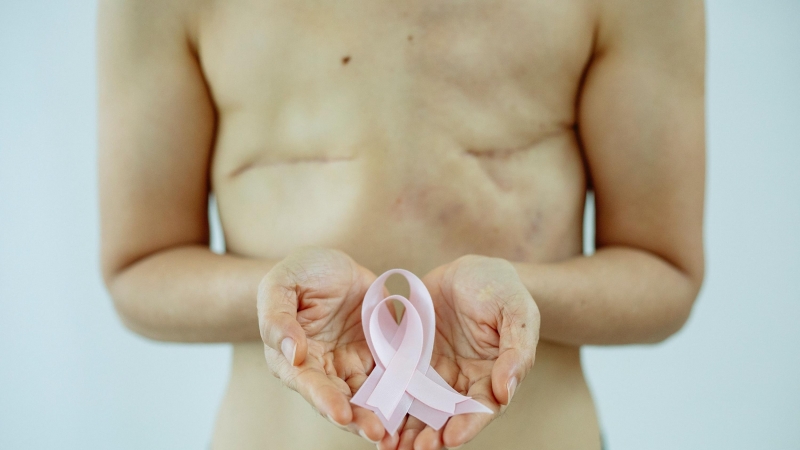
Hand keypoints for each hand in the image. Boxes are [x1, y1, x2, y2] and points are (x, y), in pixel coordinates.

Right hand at [257, 247, 385, 443]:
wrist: (332, 263)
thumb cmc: (299, 273)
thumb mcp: (281, 285)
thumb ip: (277, 318)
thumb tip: (292, 353)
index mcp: (293, 358)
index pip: (309, 384)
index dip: (325, 400)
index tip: (341, 414)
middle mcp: (323, 369)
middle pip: (341, 400)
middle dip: (358, 419)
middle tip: (377, 433)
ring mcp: (352, 364)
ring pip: (367, 397)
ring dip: (382, 415)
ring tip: (397, 433)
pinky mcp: (378, 355)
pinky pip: (392, 376)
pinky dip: (403, 393)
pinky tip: (417, 406)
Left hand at [380, 255, 539, 449]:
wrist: (471, 268)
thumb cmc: (502, 289)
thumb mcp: (517, 312)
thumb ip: (516, 352)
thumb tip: (506, 391)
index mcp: (492, 376)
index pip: (481, 408)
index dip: (468, 425)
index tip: (451, 438)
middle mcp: (461, 381)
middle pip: (446, 417)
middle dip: (431, 435)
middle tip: (414, 448)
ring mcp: (434, 372)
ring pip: (418, 406)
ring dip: (405, 427)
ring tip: (388, 444)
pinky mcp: (410, 358)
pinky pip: (397, 381)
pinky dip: (386, 400)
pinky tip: (371, 412)